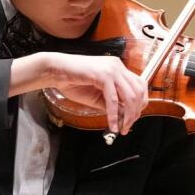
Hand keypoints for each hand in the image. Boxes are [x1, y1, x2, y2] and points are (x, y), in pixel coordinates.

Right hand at [11, 52, 147, 134]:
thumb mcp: (97, 96)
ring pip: (130, 96)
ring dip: (127, 116)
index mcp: (117, 67)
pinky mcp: (103, 75)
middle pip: (138, 92)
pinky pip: (113, 100)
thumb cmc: (72, 81)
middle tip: (127, 127)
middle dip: (135, 113)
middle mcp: (117, 66)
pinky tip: (112, 125)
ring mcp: (111, 69)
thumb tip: (125, 116)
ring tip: (122, 128)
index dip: (140, 104)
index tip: (132, 118)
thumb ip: (112, 104)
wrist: (54, 71)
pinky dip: (114, 115)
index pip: (139, 85)